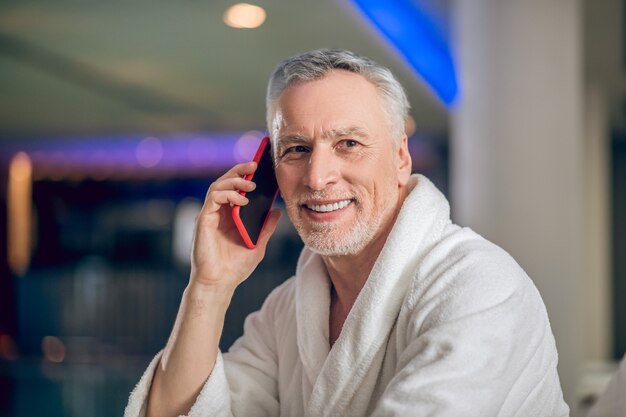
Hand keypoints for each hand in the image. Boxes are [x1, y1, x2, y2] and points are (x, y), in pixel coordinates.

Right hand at [190, 161, 281, 290]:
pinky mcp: (204, 219)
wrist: (220, 283)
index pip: (235, 188)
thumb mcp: (258, 244)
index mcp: (230, 216)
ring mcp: (210, 215)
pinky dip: (228, 194)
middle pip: (225, 182)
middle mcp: (219, 212)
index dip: (244, 175)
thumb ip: (266, 228)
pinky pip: (213, 198)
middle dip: (239, 170)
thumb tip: (277, 212)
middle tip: (255, 165)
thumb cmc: (235, 267)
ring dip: (234, 180)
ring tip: (251, 183)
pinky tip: (242, 200)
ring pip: (218, 185)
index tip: (259, 167)